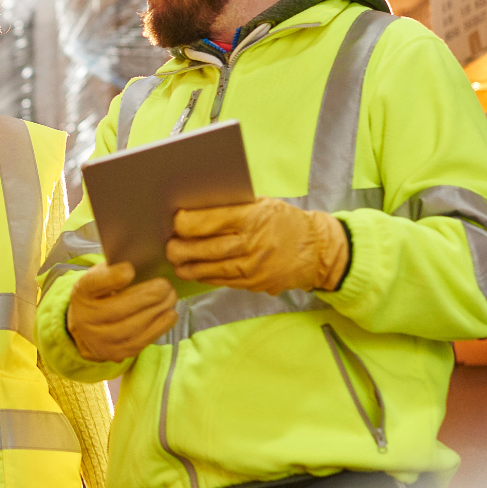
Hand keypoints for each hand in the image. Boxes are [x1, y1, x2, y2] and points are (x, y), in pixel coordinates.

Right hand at [66, 262, 177, 361]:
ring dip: (157, 311)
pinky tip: (170, 314)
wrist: (87, 329)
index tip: (130, 269)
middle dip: (147, 296)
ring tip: (171, 298)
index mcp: (81, 293)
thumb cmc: (101, 295)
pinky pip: (140, 342)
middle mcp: (84, 319)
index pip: (92, 284)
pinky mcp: (115, 353)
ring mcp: (99, 340)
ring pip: (131, 328)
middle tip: (165, 286)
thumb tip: (146, 264)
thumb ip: (116, 271)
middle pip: (117, 309)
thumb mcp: (101, 277)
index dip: (111, 278)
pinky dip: (159, 327)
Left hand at [167, 197, 349, 295]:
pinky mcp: (252, 283)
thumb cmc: (285, 221)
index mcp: (252, 217)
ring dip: (187, 266)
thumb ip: (232, 206)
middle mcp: (251, 243)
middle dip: (180, 248)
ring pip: (209, 268)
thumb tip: (194, 207)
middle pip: (204, 248)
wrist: (317, 250)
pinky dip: (203, 275)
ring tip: (176, 260)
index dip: (186, 222)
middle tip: (168, 245)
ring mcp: (252, 267)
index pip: (209, 220)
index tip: (175, 221)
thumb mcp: (262, 204)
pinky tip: (194, 270)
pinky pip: (220, 281)